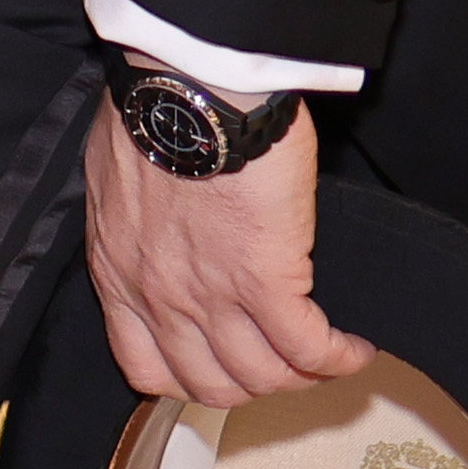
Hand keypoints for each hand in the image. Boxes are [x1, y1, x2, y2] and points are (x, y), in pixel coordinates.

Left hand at [82, 97, 374, 406]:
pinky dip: (337, 357)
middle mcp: (161, 298)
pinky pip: (308, 348)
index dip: (189, 378)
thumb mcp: (113, 175)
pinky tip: (354, 347)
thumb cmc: (151, 106)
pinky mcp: (267, 280)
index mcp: (119, 271)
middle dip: (250, 384)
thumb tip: (154, 230)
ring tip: (324, 356)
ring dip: (299, 375)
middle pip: (210, 385)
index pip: (145, 366)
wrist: (185, 83)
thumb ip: (130, 221)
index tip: (217, 365)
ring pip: (262, 377)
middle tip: (278, 363)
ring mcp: (213, 296)